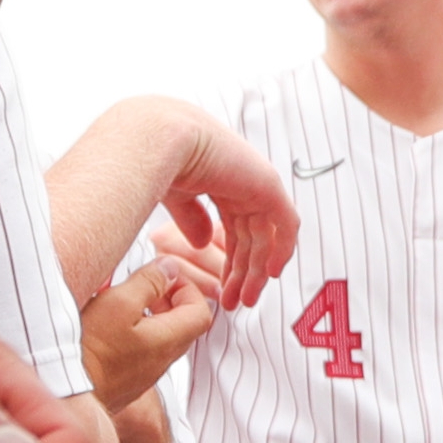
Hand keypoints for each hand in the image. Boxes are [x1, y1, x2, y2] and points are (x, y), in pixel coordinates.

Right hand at [80, 258, 216, 414]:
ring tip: (119, 304)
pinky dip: (132, 335)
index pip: (201, 312)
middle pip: (182, 326)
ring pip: (159, 340)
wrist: (62, 395)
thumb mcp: (119, 302)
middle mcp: (161, 362)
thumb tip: (170, 268)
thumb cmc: (89, 349)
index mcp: (168, 340)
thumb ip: (149, 282)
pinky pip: (139, 355)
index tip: (165, 277)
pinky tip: (105, 328)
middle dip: (168, 300)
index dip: (188, 289)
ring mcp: (142, 377)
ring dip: (148, 317)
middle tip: (144, 287)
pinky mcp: (123, 384)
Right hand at [159, 121, 294, 309]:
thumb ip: (191, 218)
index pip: (235, 229)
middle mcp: (242, 183)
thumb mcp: (175, 197)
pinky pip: (286, 225)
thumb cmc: (156, 162)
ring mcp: (258, 183)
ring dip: (257, 271)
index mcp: (221, 182)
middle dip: (244, 273)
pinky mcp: (268, 185)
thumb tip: (200, 243)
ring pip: (267, 238)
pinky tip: (270, 274)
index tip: (223, 290)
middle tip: (236, 302)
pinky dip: (282, 250)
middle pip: (252, 238)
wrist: (159, 140)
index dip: (231, 261)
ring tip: (244, 299)